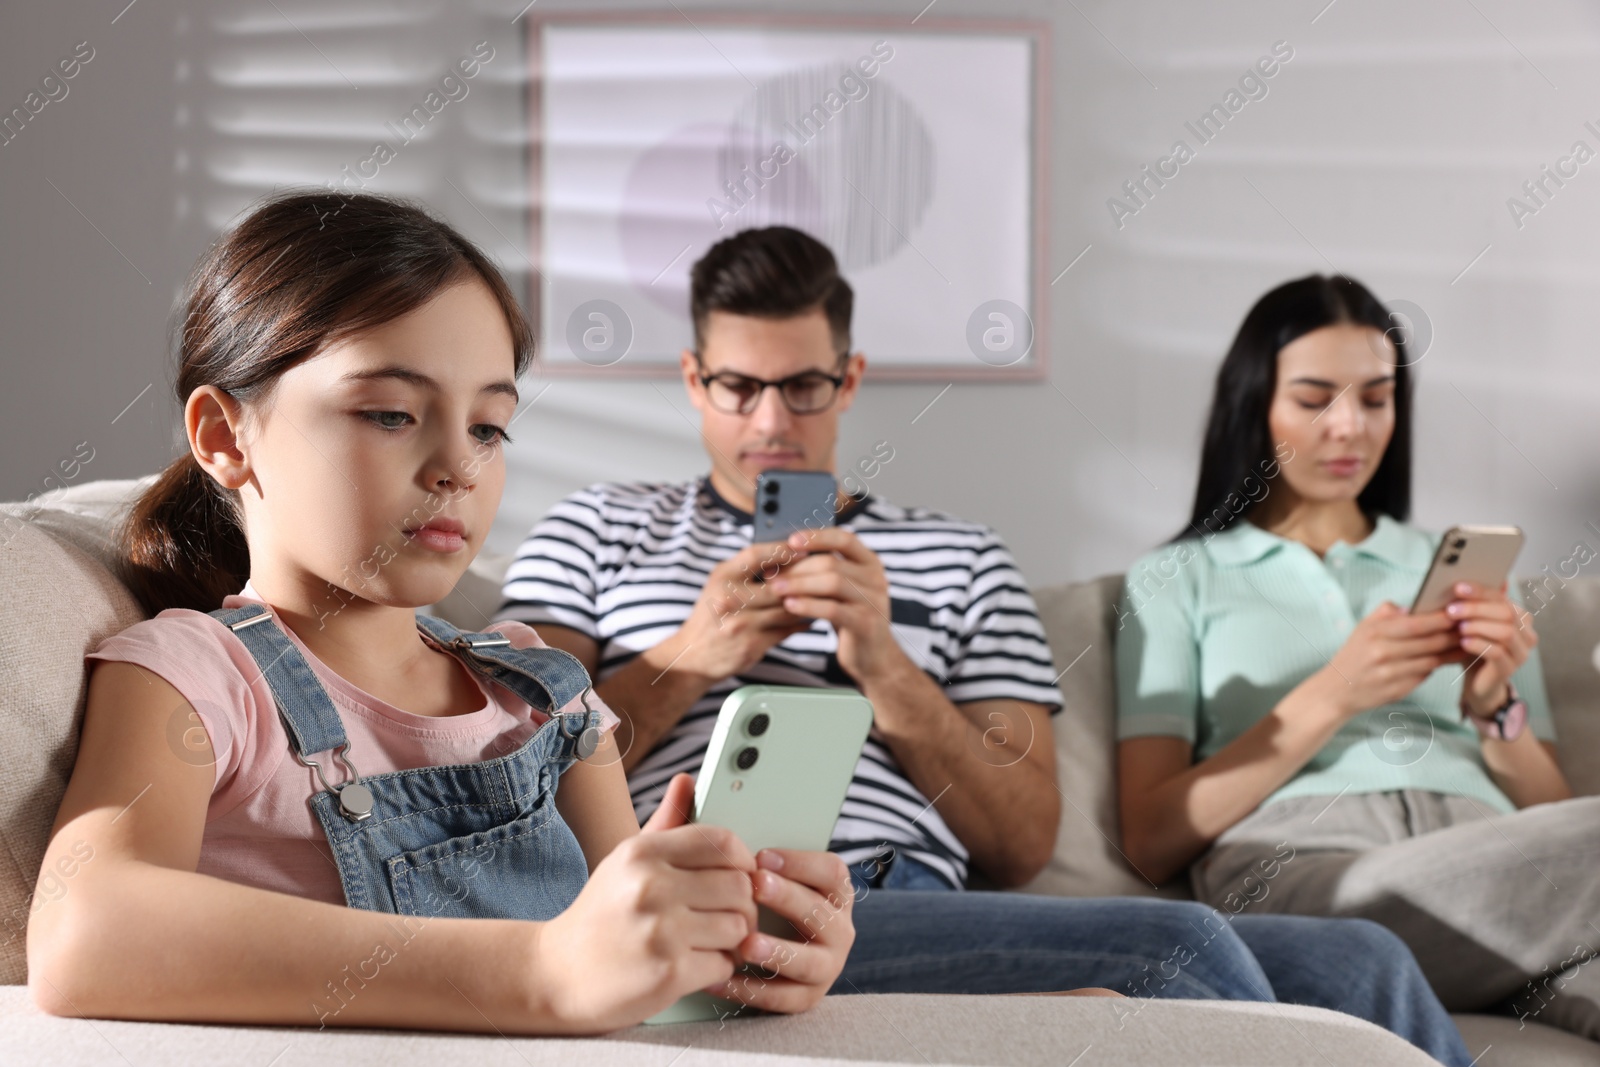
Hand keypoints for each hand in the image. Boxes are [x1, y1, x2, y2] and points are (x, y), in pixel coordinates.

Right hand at [535, 774, 756, 1031]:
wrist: (558, 974)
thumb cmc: (601, 915)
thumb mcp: (626, 862)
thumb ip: (665, 822)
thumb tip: (687, 780)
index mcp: (643, 853)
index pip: (722, 842)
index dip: (743, 859)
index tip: (740, 875)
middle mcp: (651, 886)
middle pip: (739, 885)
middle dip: (743, 904)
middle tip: (731, 915)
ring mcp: (661, 930)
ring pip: (737, 926)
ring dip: (732, 939)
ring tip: (713, 942)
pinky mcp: (669, 972)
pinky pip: (724, 965)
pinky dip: (718, 969)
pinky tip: (698, 965)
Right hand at [662, 542, 815, 682]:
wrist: (694, 654)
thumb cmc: (711, 615)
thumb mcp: (718, 584)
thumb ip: (745, 570)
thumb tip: (784, 553)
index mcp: (721, 578)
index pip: (755, 555)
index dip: (781, 549)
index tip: (802, 548)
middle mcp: (729, 600)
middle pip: (778, 585)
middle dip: (803, 579)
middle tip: (823, 572)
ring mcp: (742, 624)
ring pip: (787, 608)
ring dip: (807, 602)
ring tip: (822, 594)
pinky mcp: (753, 644)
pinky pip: (786, 629)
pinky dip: (801, 621)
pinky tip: (811, 615)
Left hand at [703, 847, 855, 1014]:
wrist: (735, 950)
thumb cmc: (736, 898)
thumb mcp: (729, 866)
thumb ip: (711, 831)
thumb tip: (683, 782)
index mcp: (828, 890)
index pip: (831, 871)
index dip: (800, 863)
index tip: (761, 857)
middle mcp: (835, 927)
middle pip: (822, 912)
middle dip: (789, 898)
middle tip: (755, 888)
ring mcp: (824, 965)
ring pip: (810, 960)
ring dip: (779, 950)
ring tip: (746, 942)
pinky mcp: (803, 998)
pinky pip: (783, 998)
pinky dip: (753, 989)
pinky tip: (724, 977)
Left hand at [766, 527, 913, 685]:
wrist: (871, 654)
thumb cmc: (847, 616)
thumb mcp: (838, 590)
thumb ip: (819, 572)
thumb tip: (777, 559)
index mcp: (870, 562)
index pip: (844, 539)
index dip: (817, 537)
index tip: (791, 540)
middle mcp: (876, 577)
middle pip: (832, 563)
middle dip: (798, 567)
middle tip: (772, 573)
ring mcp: (874, 600)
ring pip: (832, 583)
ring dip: (799, 584)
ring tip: (775, 589)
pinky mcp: (866, 623)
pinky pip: (832, 609)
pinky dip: (808, 605)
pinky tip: (790, 605)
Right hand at [1312, 601, 1460, 719]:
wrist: (1336, 690)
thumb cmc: (1354, 655)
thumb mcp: (1363, 628)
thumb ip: (1386, 613)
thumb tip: (1414, 606)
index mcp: (1375, 633)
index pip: (1416, 624)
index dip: (1440, 619)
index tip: (1458, 613)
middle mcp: (1382, 653)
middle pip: (1429, 643)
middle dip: (1453, 635)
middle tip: (1471, 628)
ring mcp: (1390, 674)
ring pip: (1432, 660)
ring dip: (1452, 652)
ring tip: (1466, 643)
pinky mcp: (1398, 690)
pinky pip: (1425, 675)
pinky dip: (1438, 666)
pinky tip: (1448, 659)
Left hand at [1446, 581, 1537, 719]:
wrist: (1476, 681)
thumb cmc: (1474, 646)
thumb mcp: (1473, 623)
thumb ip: (1475, 604)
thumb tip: (1468, 580)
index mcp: (1521, 618)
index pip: (1503, 599)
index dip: (1481, 592)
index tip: (1458, 588)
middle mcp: (1527, 634)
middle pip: (1507, 614)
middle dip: (1477, 609)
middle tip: (1452, 610)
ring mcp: (1521, 653)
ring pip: (1505, 633)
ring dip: (1478, 627)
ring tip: (1459, 627)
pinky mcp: (1509, 669)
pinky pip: (1497, 653)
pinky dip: (1478, 644)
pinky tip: (1464, 642)